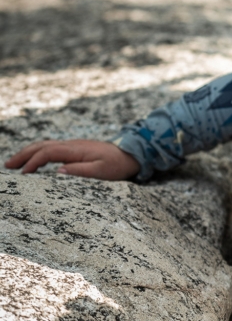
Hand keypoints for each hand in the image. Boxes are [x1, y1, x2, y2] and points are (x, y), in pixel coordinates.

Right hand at [5, 140, 139, 180]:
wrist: (130, 154)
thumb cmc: (117, 165)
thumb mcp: (101, 171)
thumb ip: (80, 171)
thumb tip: (58, 171)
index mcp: (76, 150)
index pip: (48, 153)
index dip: (34, 162)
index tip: (24, 174)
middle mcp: (71, 145)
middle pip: (42, 146)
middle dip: (23, 155)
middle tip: (8, 166)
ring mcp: (72, 146)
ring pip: (45, 145)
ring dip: (28, 153)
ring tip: (14, 164)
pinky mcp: (74, 149)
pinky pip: (51, 148)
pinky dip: (38, 153)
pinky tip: (33, 162)